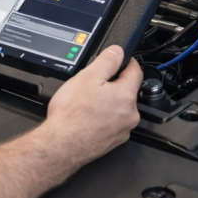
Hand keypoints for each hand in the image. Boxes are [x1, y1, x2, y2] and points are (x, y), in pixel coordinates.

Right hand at [40, 46, 141, 165]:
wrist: (61, 146)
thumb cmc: (72, 115)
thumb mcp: (87, 77)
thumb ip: (107, 61)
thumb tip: (118, 52)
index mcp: (126, 96)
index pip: (136, 71)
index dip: (126, 61)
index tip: (119, 59)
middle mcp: (130, 115)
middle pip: (127, 90)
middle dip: (113, 84)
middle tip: (94, 83)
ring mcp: (122, 130)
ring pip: (119, 108)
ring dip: (108, 102)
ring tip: (87, 102)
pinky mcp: (113, 141)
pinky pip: (112, 123)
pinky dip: (103, 117)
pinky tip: (87, 117)